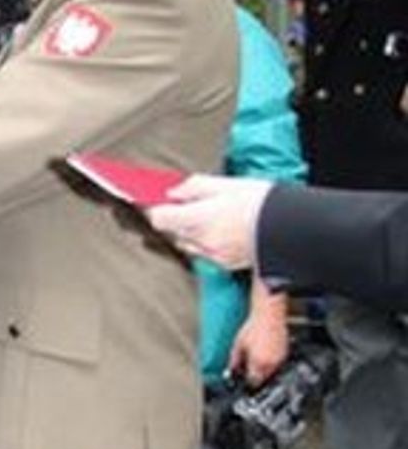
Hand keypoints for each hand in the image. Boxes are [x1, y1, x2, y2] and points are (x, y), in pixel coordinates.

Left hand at [146, 174, 273, 268]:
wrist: (292, 229)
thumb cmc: (263, 203)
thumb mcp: (226, 184)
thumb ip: (193, 187)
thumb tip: (174, 191)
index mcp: (199, 219)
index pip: (159, 218)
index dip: (156, 208)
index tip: (159, 200)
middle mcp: (202, 241)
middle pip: (171, 232)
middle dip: (175, 218)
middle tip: (187, 204)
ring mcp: (213, 256)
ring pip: (188, 244)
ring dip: (191, 231)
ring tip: (210, 216)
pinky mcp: (226, 264)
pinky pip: (206, 253)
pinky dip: (207, 242)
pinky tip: (223, 230)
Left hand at [227, 292, 289, 386]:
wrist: (269, 315)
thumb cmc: (253, 328)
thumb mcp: (238, 345)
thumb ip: (234, 361)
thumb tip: (231, 371)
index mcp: (258, 363)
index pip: (254, 382)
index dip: (247, 383)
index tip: (243, 380)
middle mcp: (271, 364)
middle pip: (263, 379)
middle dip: (255, 377)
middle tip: (248, 370)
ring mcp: (280, 359)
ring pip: (271, 372)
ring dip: (263, 370)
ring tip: (256, 359)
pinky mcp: (285, 353)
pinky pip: (277, 364)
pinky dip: (270, 363)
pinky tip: (264, 353)